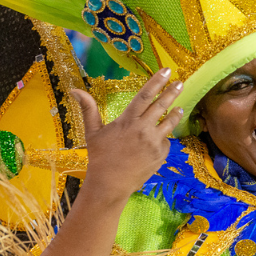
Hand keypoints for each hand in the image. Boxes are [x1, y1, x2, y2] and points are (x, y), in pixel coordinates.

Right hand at [69, 69, 183, 204]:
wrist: (110, 185)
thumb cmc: (99, 157)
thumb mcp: (92, 131)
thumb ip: (88, 108)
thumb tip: (75, 90)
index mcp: (127, 120)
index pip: (145, 95)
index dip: (157, 81)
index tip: (167, 71)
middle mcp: (143, 129)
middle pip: (161, 106)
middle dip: (172, 93)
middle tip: (180, 83)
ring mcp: (153, 143)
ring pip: (169, 124)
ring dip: (176, 114)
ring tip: (180, 108)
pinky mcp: (160, 155)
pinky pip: (165, 143)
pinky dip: (163, 140)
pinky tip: (159, 140)